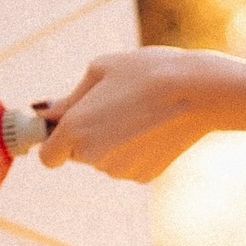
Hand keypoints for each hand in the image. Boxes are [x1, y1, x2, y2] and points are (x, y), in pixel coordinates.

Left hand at [38, 48, 234, 182]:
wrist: (200, 92)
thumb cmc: (148, 71)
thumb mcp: (102, 69)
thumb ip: (70, 97)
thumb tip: (45, 112)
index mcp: (75, 128)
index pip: (48, 156)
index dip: (54, 141)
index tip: (64, 126)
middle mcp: (92, 156)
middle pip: (77, 154)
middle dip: (86, 135)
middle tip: (113, 105)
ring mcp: (119, 170)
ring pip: (104, 159)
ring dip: (112, 141)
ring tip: (139, 112)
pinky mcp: (144, 176)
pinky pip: (128, 164)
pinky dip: (135, 150)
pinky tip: (154, 128)